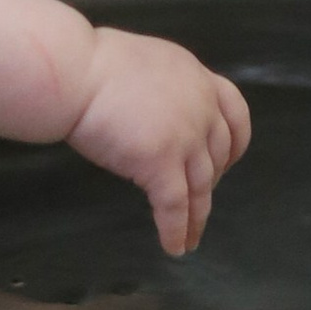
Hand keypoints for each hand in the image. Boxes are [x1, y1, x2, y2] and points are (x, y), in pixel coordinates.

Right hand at [66, 29, 250, 254]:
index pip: (235, 112)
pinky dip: (176, 230)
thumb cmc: (93, 65)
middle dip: (210, 184)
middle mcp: (200, 107)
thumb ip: (165, 89)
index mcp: (197, 77)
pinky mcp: (161, 162)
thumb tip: (161, 114)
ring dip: (197, 217)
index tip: (229, 162)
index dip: (235, 142)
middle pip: (218, 155)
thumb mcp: (146, 63)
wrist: (75, 72)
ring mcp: (185, 136)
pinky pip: (175, 206)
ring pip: (200, 187)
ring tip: (191, 239)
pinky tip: (173, 246)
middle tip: (199, 203)